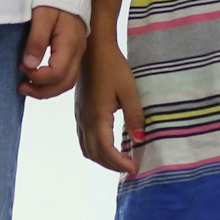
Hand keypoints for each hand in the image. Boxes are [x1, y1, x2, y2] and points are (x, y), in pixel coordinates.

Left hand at [21, 6, 87, 99]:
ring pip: (67, 81)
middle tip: (21, 87)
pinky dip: (52, 81)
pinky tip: (37, 76)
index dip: (36, 77)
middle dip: (42, 91)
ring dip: (47, 89)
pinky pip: (66, 73)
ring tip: (27, 86)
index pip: (56, 74)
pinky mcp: (74, 50)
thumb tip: (29, 66)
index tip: (21, 67)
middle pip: (64, 83)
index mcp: (70, 44)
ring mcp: (78, 52)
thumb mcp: (42, 16)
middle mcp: (78, 51)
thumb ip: (36, 41)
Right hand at [75, 41, 144, 173]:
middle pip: (94, 154)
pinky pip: (84, 139)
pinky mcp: (80, 113)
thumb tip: (139, 139)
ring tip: (120, 160)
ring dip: (102, 159)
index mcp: (97, 116)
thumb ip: (134, 115)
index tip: (134, 168)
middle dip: (111, 165)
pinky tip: (109, 146)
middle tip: (130, 167)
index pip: (106, 150)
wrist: (93, 51)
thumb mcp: (129, 90)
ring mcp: (80, 117)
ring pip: (87, 149)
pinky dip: (96, 149)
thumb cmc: (112, 67)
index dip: (119, 162)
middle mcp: (85, 120)